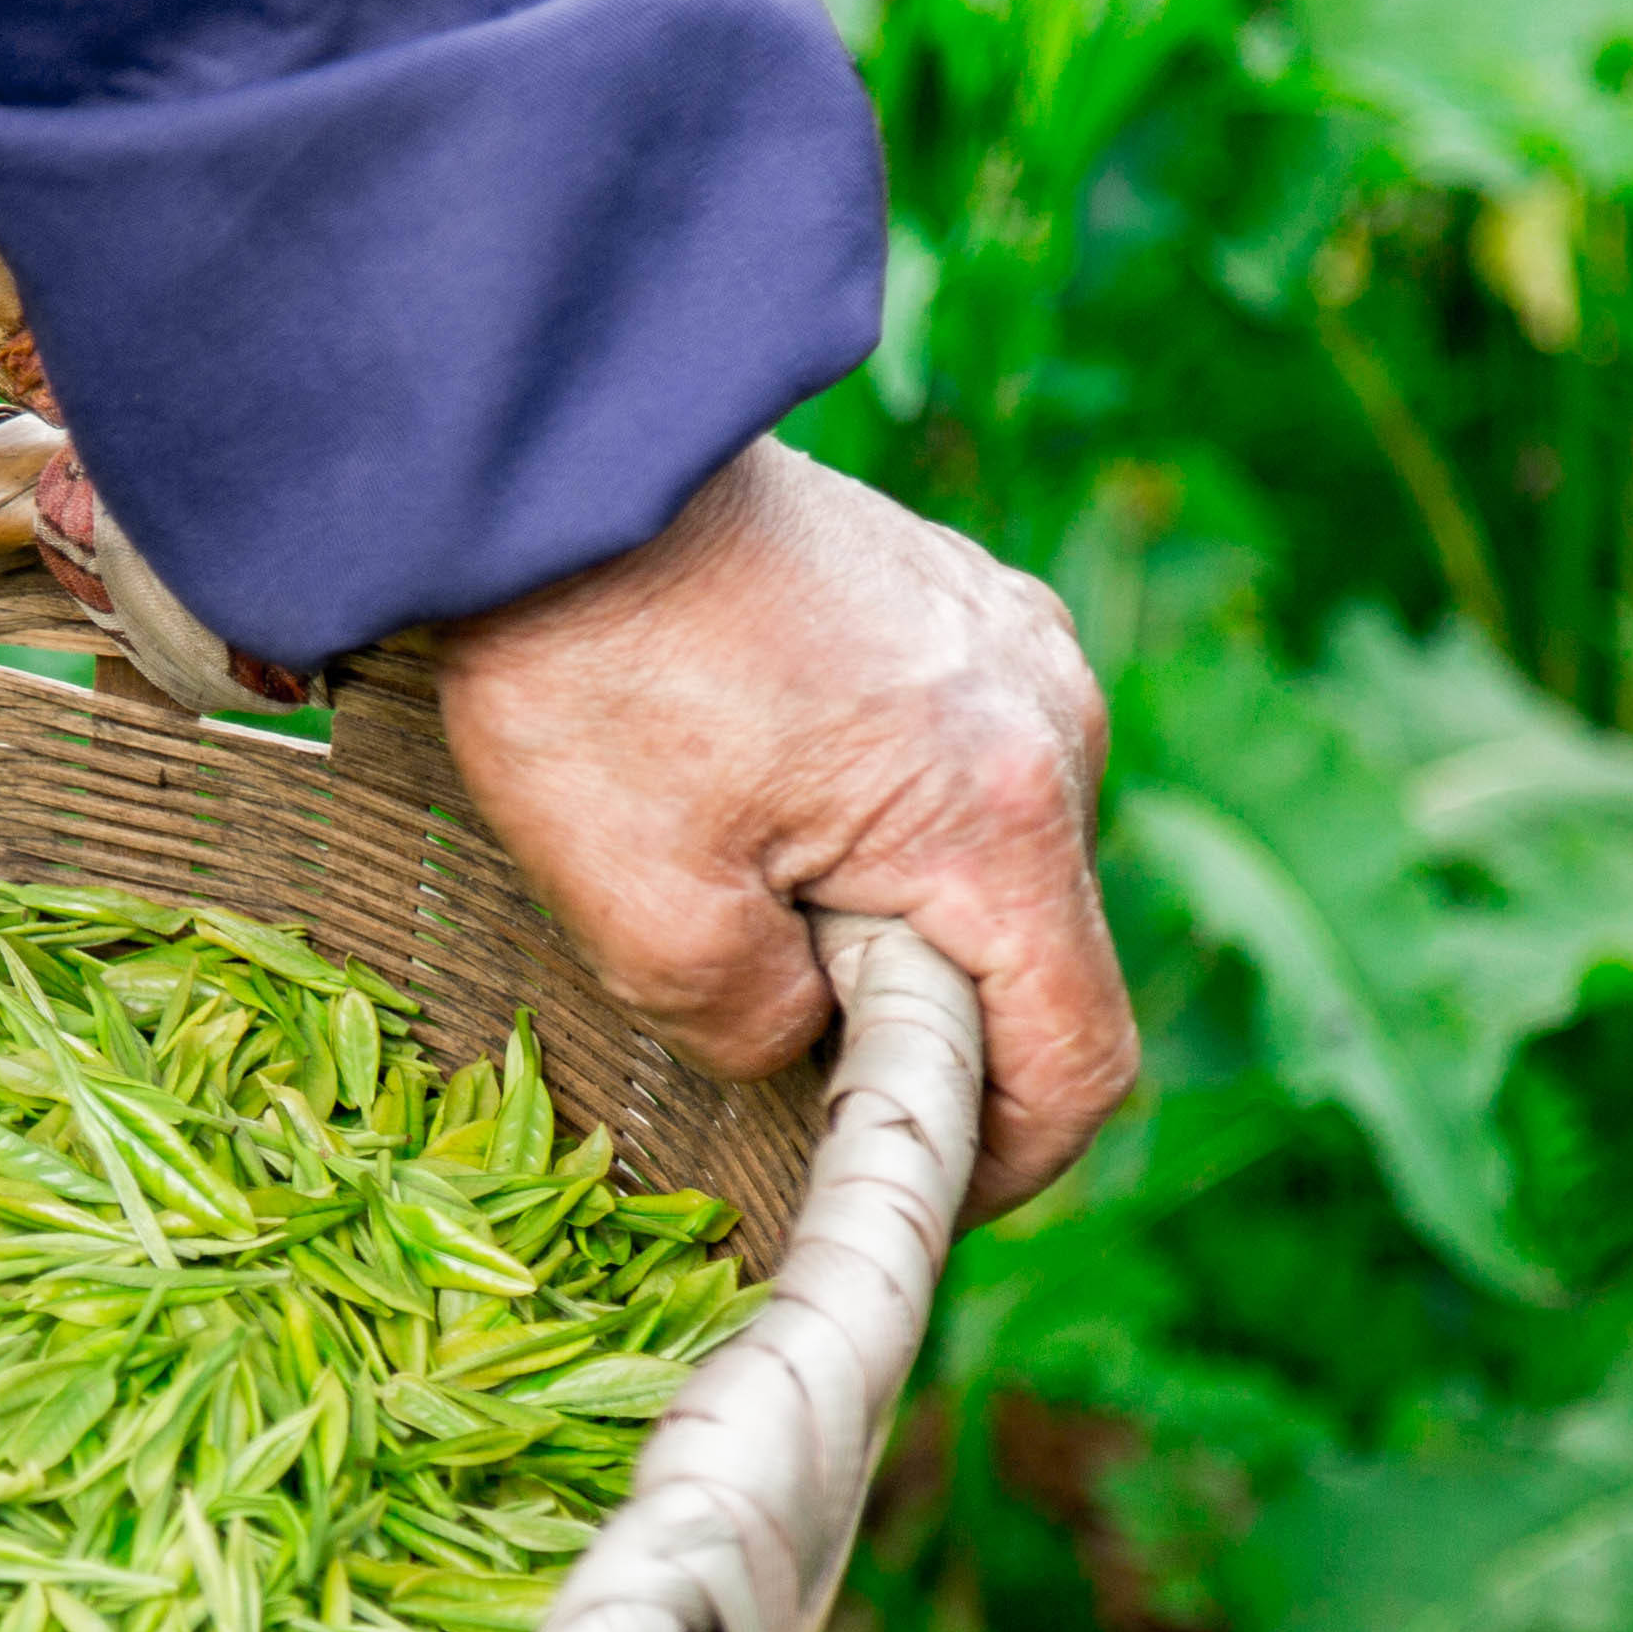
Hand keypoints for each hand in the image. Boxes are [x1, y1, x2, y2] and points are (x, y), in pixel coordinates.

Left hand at [437, 438, 1134, 1219]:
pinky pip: (963, 760)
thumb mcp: (639, 911)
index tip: (903, 1181)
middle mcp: (1048, 718)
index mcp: (999, 812)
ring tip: (745, 877)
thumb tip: (800, 1045)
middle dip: (928, 1023)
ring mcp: (1014, 643)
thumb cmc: (588, 671)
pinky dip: (887, 816)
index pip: (1080, 1060)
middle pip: (1042, 954)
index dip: (1006, 1163)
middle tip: (780, 1027)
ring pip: (998, 856)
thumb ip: (752, 1028)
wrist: (552, 449)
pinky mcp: (964, 599)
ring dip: (898, 910)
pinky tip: (761, 786)